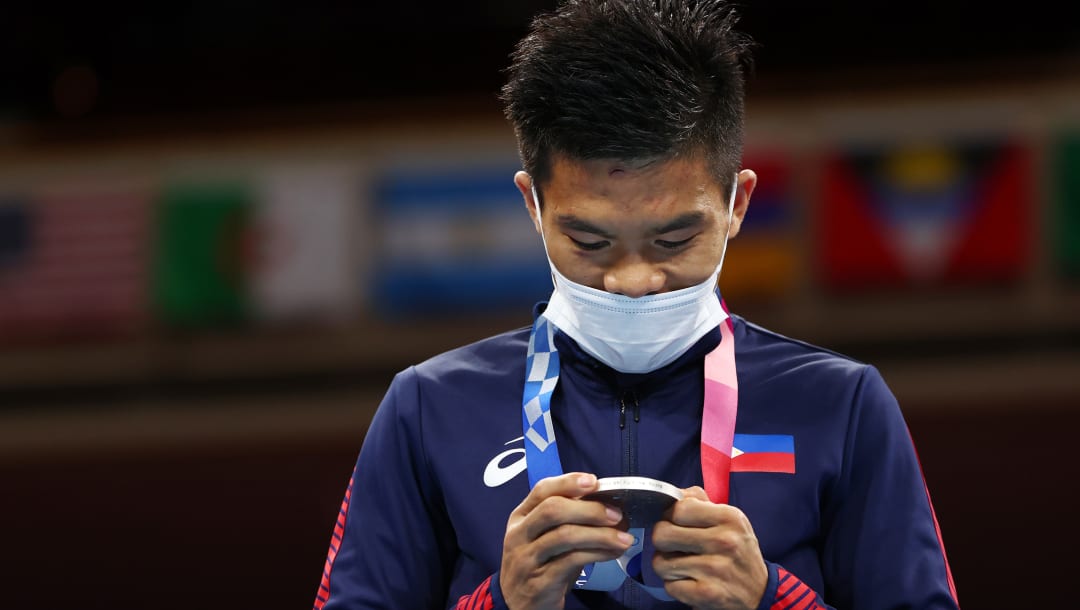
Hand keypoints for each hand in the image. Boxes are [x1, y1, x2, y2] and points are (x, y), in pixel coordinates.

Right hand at [500, 472, 634, 609]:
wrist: (516, 606)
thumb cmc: (538, 566)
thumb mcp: (545, 538)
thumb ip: (568, 520)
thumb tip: (609, 507)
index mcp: (520, 517)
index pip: (542, 490)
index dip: (568, 482)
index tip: (594, 481)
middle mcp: (519, 534)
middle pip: (553, 510)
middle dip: (589, 509)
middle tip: (616, 515)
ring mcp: (526, 558)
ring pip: (564, 536)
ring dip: (599, 534)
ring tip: (623, 538)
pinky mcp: (539, 582)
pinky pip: (571, 562)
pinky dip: (597, 554)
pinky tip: (612, 553)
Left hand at [652, 486, 767, 609]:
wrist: (760, 592)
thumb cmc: (738, 552)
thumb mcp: (729, 520)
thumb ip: (700, 502)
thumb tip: (673, 494)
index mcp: (729, 517)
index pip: (678, 508)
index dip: (669, 516)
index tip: (674, 524)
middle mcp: (724, 541)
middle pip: (662, 534)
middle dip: (662, 542)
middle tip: (673, 547)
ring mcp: (715, 569)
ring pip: (660, 562)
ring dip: (667, 566)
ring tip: (684, 566)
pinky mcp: (707, 594)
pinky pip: (669, 586)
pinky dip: (675, 586)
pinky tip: (690, 582)